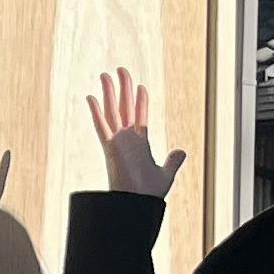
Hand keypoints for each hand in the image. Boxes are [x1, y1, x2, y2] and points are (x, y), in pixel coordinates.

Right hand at [86, 71, 185, 202]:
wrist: (138, 203)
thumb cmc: (148, 194)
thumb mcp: (166, 174)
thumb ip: (173, 161)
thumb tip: (181, 152)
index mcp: (139, 144)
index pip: (140, 116)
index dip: (141, 101)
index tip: (140, 86)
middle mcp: (126, 140)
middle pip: (124, 107)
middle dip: (123, 88)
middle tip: (120, 70)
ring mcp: (117, 141)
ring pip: (112, 111)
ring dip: (109, 93)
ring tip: (106, 74)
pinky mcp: (110, 147)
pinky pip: (102, 126)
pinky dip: (96, 111)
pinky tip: (91, 97)